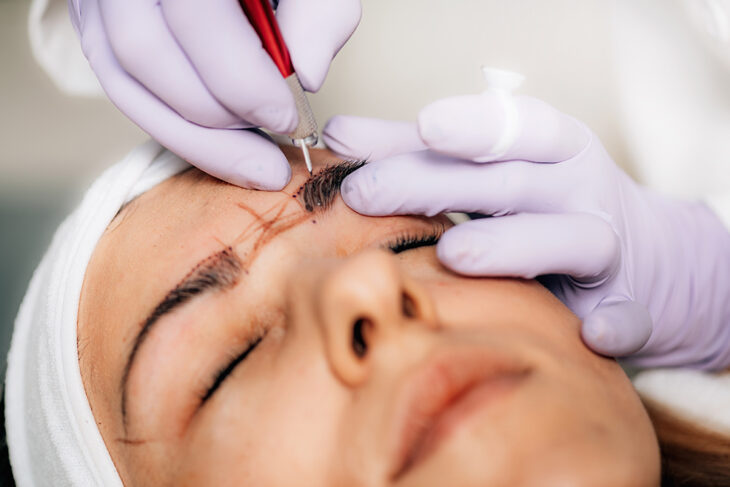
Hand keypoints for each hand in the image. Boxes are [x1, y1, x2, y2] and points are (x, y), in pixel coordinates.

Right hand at [68, 0, 360, 188]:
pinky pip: (120, 87)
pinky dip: (170, 124)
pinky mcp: (96, 25)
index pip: (194, 13)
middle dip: (213, 118)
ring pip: (122, 79)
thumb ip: (319, 15)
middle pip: (144, 52)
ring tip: (247, 159)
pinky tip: (216, 143)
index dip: (240, 79)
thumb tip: (309, 76)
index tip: (284, 119)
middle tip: (267, 153)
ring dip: (189, 134)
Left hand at [323, 95, 729, 368]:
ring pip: (571, 239)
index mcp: (551, 149)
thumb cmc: (541, 202)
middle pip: (512, 181)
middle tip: (368, 192)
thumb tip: (338, 136)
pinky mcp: (625, 304)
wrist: (640, 256)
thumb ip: (413, 152)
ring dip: (515, 245)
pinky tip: (593, 334)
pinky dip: (617, 323)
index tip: (424, 125)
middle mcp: (578, 190)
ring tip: (454, 255)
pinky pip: (629, 315)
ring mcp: (606, 247)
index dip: (474, 125)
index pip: (516, 126)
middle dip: (440, 185)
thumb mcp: (488, 168)